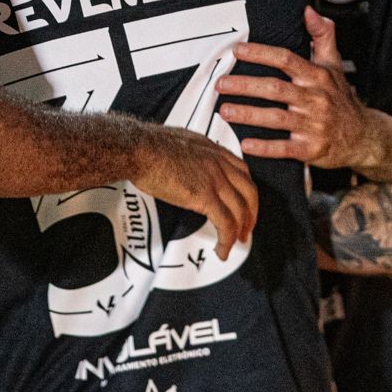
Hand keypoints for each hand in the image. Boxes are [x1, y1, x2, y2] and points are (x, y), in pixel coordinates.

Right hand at [131, 124, 258, 258]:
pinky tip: (222, 249)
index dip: (246, 191)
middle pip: (249, 191)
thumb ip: (192, 154)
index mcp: (212, 150)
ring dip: (241, 230)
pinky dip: (227, 240)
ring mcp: (214, 179)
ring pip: (240, 209)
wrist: (139, 149)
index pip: (242, 171)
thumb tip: (187, 165)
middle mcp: (218, 163)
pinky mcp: (204, 196)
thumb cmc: (148, 145)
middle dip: (251, 213)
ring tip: (235, 243)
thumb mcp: (180, 142)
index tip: (245, 202)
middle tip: (247, 228)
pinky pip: (225, 223)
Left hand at [216, 8, 375, 168]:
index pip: (286, 59)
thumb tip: (309, 10)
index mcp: (317, 76)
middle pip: (275, 89)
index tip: (237, 50)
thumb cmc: (340, 98)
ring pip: (276, 118)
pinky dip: (265, 147)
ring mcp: (313, 125)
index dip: (260, 54)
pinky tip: (245, 144)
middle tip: (220, 84)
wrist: (363, 136)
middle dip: (245, 85)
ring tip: (224, 111)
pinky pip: (285, 148)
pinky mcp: (311, 149)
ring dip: (248, 115)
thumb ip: (322, 35)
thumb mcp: (334, 64)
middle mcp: (315, 99)